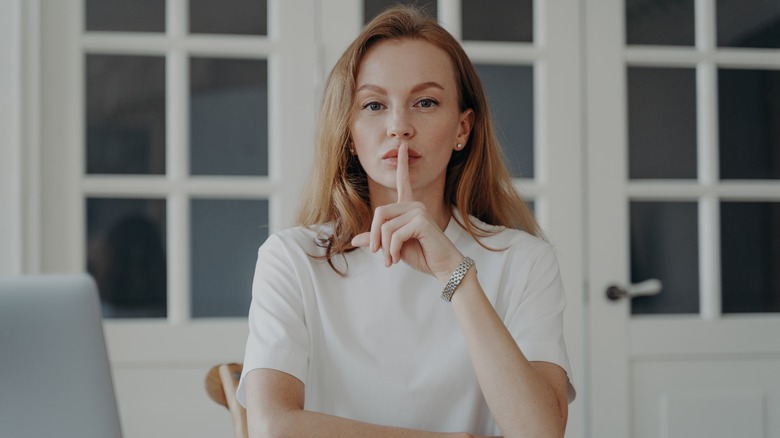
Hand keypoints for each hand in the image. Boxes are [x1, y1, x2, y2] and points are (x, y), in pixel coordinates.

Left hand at [351, 144, 462, 282]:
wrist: (443, 267)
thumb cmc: (422, 255)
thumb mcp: (393, 247)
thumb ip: (377, 239)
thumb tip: (354, 240)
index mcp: (409, 207)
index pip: (403, 181)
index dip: (402, 163)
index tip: (403, 146)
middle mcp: (414, 205)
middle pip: (380, 212)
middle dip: (375, 236)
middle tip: (378, 254)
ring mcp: (419, 211)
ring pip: (385, 227)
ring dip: (384, 248)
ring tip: (391, 260)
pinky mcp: (421, 221)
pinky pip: (394, 235)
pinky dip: (392, 250)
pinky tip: (397, 258)